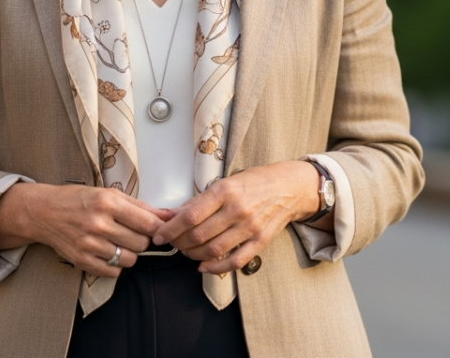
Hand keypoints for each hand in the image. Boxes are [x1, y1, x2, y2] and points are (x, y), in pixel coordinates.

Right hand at [0, 183, 172, 277]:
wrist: (44, 212)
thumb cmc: (79, 199)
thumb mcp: (108, 194)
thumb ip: (138, 205)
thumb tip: (166, 215)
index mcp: (107, 203)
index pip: (147, 223)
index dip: (158, 229)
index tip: (158, 229)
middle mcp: (98, 224)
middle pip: (141, 243)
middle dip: (143, 240)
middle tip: (134, 234)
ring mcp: (89, 244)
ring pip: (129, 260)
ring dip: (130, 254)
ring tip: (120, 243)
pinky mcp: (81, 260)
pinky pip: (113, 273)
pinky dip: (116, 266)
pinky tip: (109, 253)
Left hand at [153, 160, 320, 274]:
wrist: (290, 187)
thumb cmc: (254, 181)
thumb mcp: (225, 181)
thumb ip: (200, 200)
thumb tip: (173, 214)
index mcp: (225, 191)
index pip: (190, 216)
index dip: (170, 229)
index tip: (159, 235)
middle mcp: (237, 210)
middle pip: (198, 235)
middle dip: (179, 243)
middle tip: (171, 244)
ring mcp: (250, 228)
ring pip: (213, 250)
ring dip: (193, 255)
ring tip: (185, 252)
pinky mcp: (260, 242)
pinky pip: (235, 261)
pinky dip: (216, 267)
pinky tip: (203, 266)